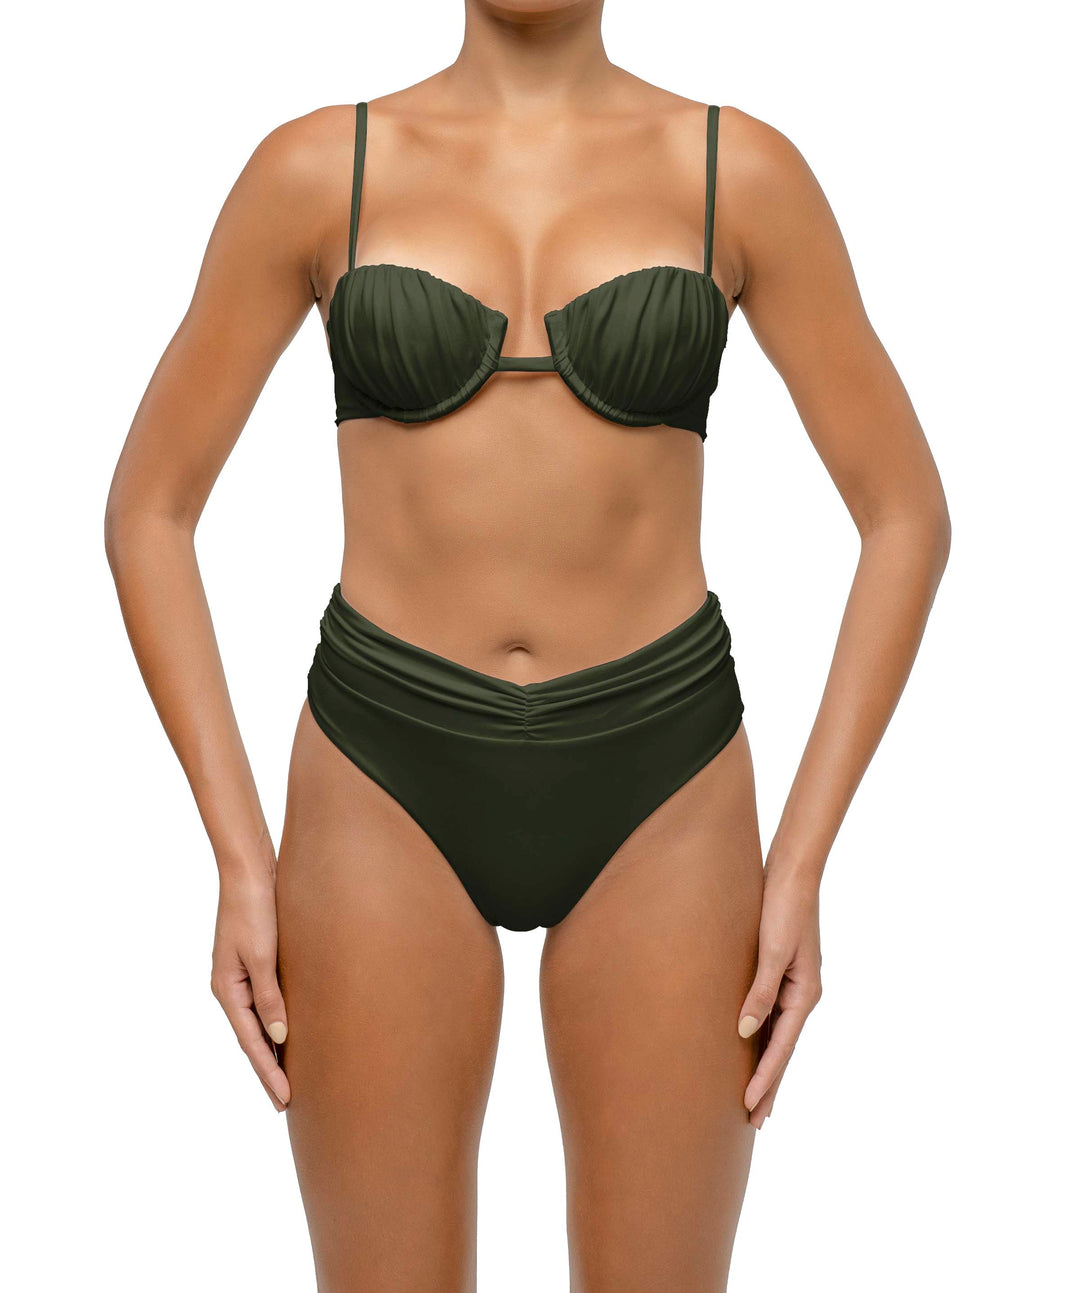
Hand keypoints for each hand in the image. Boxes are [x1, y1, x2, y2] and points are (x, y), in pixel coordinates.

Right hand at [211, 868, 290, 1110]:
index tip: (285, 1100)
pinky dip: (274, 1023)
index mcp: (227, 988)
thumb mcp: (262, 953)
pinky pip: (263, 1003)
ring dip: (271, 1050)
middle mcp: (230, 987)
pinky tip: (286, 1033)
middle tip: (285, 1104)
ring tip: (288, 1078)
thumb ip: (269, 995)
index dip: (269, 1072)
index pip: (251, 1041)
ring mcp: (240, 975)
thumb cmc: (254, 907)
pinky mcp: (254, 963)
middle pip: (251, 1038)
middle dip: (268, 1070)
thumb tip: (278, 1034)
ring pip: (257, 1023)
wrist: (249, 869)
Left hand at [737, 864, 821, 1128]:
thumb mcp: (773, 950)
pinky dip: (761, 1038)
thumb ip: (759, 991)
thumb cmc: (783, 907)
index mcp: (804, 993)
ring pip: (776, 1035)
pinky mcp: (779, 972)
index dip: (765, 1080)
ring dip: (765, 1066)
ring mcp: (792, 985)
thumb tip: (743, 1032)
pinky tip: (748, 1048)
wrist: (791, 871)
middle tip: (754, 1122)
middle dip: (769, 1086)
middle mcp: (801, 994)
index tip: (750, 1109)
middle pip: (781, 1050)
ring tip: (752, 1098)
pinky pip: (770, 1015)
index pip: (781, 1048)